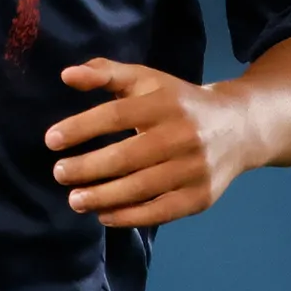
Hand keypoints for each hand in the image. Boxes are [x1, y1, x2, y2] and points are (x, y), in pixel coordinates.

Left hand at [44, 58, 253, 228]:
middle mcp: (182, 135)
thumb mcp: (147, 80)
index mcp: (165, 102)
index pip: (116, 115)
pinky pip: (160, 211)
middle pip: (126, 156)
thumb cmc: (179, 102)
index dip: (81, 128)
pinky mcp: (201, 196)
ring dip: (101, 197)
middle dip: (87, 168)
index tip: (51, 140)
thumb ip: (106, 73)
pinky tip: (104, 215)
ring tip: (75, 199)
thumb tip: (66, 75)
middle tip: (59, 174)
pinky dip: (129, 217)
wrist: (239, 127)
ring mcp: (194, 168)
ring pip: (140, 188)